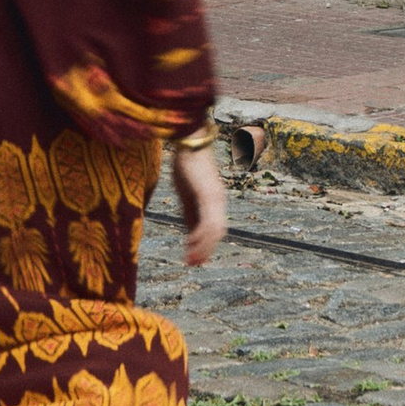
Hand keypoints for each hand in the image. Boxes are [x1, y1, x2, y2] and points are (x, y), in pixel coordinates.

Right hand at [171, 140, 227, 270]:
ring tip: (190, 260)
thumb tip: (189, 234)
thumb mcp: (186, 193)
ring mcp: (215, 197)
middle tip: (193, 265)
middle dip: (206, 250)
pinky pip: (208, 220)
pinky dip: (200, 235)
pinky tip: (190, 243)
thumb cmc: (187, 164)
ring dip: (204, 247)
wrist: (189, 140)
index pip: (214, 229)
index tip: (195, 260)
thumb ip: (190, 212)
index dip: (206, 246)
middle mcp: (218, 201)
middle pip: (218, 232)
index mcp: (213, 201)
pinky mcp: (208, 194)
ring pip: (215, 230)